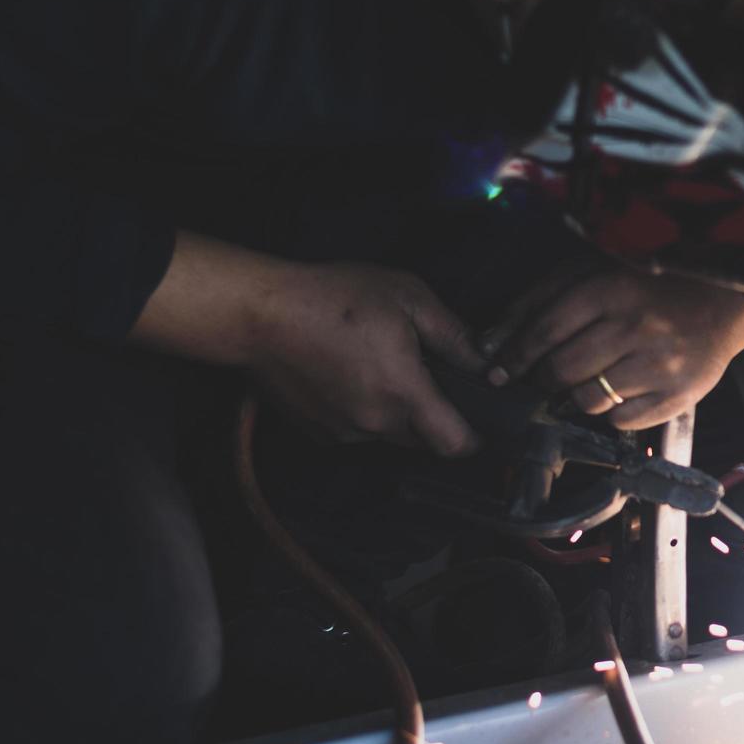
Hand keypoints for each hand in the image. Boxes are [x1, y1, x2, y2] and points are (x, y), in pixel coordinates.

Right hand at [130, 232, 481, 455]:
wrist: (259, 315)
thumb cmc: (335, 298)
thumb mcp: (408, 299)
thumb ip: (453, 335)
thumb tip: (485, 363)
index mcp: (405, 394)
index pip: (455, 445)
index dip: (475, 439)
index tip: (480, 422)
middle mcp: (377, 424)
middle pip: (425, 443)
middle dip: (437, 420)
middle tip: (432, 381)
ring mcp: (345, 433)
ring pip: (391, 437)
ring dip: (399, 415)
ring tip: (384, 370)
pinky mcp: (320, 433)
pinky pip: (359, 433)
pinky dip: (366, 414)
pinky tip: (353, 377)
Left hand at [483, 268, 743, 430]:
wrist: (723, 304)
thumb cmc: (649, 285)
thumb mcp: (594, 271)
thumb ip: (541, 298)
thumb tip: (493, 340)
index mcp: (612, 289)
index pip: (545, 332)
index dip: (515, 357)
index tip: (500, 372)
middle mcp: (636, 328)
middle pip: (562, 370)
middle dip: (543, 379)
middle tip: (544, 378)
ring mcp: (660, 365)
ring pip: (588, 401)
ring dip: (576, 397)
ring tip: (585, 382)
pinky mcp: (678, 396)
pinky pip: (621, 421)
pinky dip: (610, 413)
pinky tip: (619, 391)